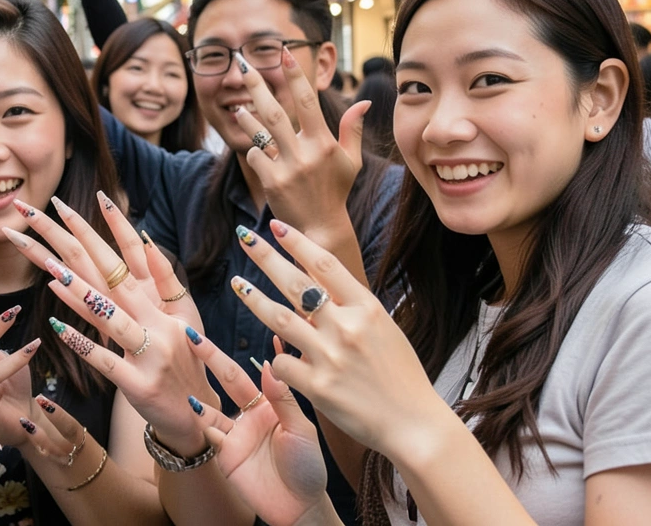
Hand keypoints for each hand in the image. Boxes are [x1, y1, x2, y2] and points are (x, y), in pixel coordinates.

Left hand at [2, 192, 210, 450]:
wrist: (198, 417)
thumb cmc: (185, 362)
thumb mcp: (184, 317)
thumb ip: (166, 279)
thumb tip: (145, 241)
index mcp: (162, 303)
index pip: (129, 256)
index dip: (107, 225)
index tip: (83, 197)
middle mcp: (157, 321)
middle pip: (109, 274)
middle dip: (75, 240)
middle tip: (43, 213)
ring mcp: (149, 352)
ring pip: (109, 315)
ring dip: (79, 290)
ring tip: (49, 267)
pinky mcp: (139, 383)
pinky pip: (105, 359)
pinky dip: (81, 341)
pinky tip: (54, 325)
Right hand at [186, 333, 330, 525]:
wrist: (301, 507)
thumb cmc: (308, 467)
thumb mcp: (301, 430)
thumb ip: (284, 399)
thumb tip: (270, 364)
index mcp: (270, 405)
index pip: (252, 372)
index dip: (247, 351)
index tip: (246, 327)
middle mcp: (250, 415)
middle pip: (226, 381)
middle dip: (209, 359)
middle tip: (192, 337)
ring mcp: (236, 434)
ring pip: (212, 408)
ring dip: (199, 395)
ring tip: (187, 379)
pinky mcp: (226, 455)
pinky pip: (210, 435)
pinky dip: (203, 423)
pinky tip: (198, 413)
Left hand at [230, 220, 453, 459]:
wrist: (413, 424)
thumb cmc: (400, 376)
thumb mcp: (383, 330)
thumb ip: (351, 307)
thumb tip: (316, 281)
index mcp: (367, 309)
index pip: (325, 264)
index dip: (297, 243)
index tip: (275, 226)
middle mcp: (347, 327)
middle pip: (296, 283)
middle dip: (266, 257)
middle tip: (244, 237)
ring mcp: (330, 356)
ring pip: (279, 318)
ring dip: (253, 298)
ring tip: (237, 284)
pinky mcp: (317, 387)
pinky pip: (282, 363)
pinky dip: (278, 359)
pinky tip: (278, 357)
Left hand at [231, 47, 368, 240]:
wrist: (320, 228)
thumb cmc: (336, 191)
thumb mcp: (350, 160)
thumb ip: (352, 129)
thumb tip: (364, 102)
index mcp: (324, 142)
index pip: (308, 101)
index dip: (295, 76)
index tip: (283, 53)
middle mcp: (305, 152)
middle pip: (275, 112)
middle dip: (258, 86)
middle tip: (242, 65)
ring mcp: (288, 168)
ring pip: (261, 134)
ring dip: (247, 118)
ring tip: (237, 108)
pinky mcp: (272, 183)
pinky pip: (257, 157)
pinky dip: (256, 151)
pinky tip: (257, 149)